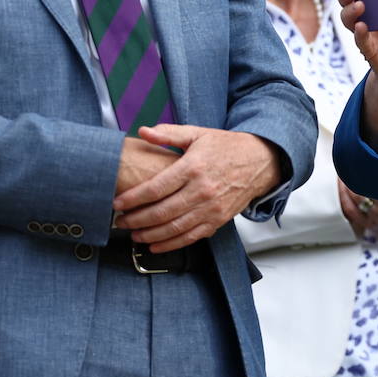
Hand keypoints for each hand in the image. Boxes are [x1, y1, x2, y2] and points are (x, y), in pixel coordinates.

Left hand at [112, 125, 283, 252]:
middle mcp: (202, 191)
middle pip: (161, 212)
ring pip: (174, 228)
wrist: (260, 161)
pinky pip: (191, 237)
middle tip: (120, 221)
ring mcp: (211, 208)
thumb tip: (143, 131)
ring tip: (133, 234)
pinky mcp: (218, 220)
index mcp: (193, 168)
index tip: (117, 204)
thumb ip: (169, 134)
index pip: (155, 188)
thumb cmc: (227, 147)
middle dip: (136, 219)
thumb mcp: (198, 134)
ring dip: (150, 234)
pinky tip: (155, 245)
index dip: (133, 199)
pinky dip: (171, 244)